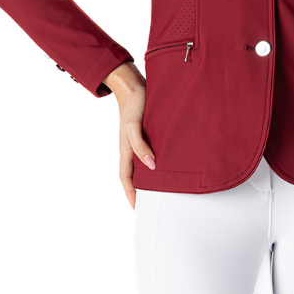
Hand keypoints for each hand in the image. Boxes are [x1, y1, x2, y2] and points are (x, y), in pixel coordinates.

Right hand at [100, 61, 155, 208]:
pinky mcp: (148, 133)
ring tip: (163, 188)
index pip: (127, 178)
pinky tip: (168, 162)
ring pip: (144, 164)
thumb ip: (140, 146)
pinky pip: (151, 151)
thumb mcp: (134, 126)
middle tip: (152, 203)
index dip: (131, 194)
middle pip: (135, 175)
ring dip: (150, 176)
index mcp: (126, 149)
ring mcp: (140, 141)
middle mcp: (132, 148)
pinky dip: (157, 161)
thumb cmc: (133, 104)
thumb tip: (151, 166)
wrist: (134, 84)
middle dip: (141, 190)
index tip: (138, 208)